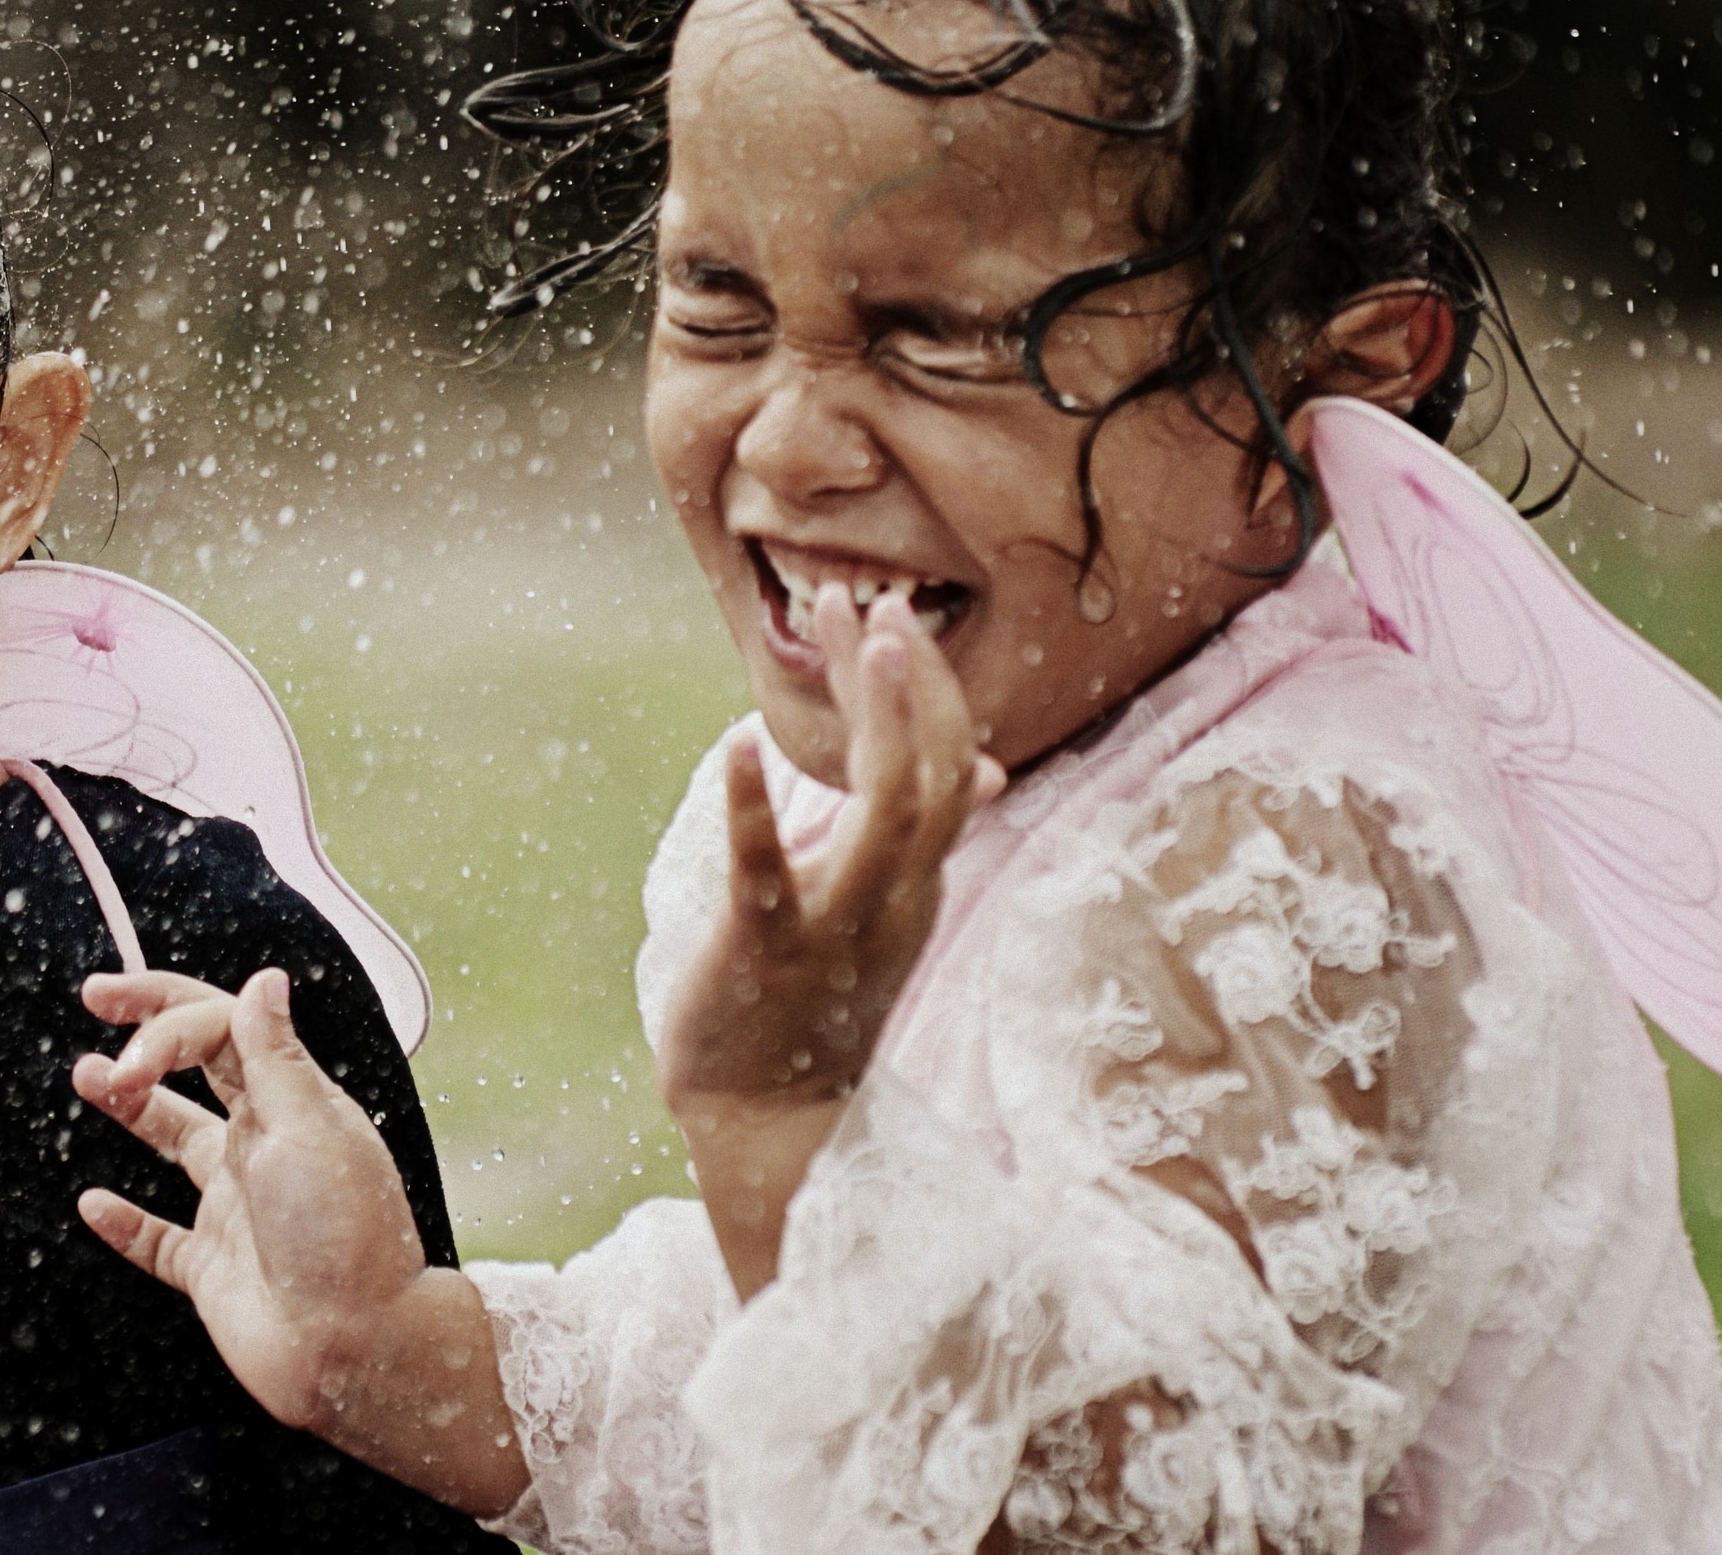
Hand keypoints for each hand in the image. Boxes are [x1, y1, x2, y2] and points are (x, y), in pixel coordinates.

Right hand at [73, 969, 526, 1515]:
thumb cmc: (345, 1237)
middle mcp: (263, 1146)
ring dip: (132, 1106)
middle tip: (96, 996)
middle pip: (199, 1066)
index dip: (168, 1018)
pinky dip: (124, 1222)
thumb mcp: (310, 1128)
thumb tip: (265, 980)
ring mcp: (235, 1205)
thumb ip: (275, 1057)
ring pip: (174, 1140)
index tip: (129, 1047)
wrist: (353, 1349)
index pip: (223, 1029)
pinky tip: (94, 1204)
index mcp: (291, 1104)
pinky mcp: (213, 1267)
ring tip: (87, 1077)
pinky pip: (158, 1238)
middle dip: (149, 1028)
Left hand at [662, 589, 999, 1291]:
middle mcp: (891, 898)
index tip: (900, 618)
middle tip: (881, 600)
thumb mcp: (879, 909)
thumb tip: (983, 769)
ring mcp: (834, 925)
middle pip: (931, 776)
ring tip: (860, 643)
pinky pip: (767, 873)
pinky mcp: (765, 949)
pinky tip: (738, 744)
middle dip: (913, 685)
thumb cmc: (813, 1003)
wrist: (768, 1120)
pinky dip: (755, 808)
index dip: (934, 692)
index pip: (951, 770)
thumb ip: (919, 836)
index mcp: (914, 882)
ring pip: (884, 816)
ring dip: (875, 724)